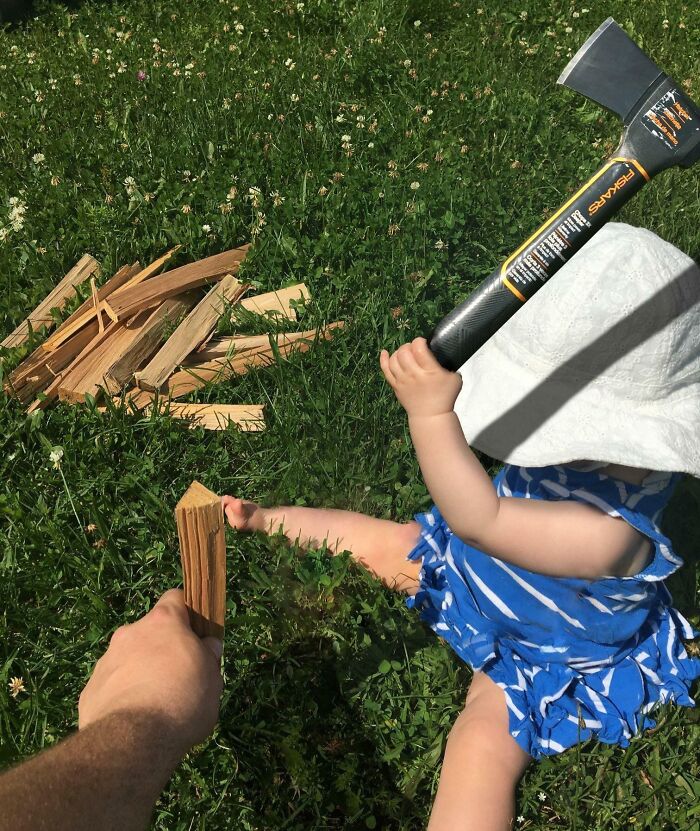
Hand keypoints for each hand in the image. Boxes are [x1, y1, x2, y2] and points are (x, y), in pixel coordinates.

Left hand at [78, 589, 222, 754]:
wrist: (133, 740)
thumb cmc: (183, 700)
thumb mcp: (213, 677)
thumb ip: (209, 656)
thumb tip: (208, 645)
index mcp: (163, 622)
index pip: (175, 599)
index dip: (186, 614)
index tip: (195, 636)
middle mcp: (130, 632)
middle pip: (149, 632)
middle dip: (161, 649)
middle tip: (178, 678)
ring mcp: (106, 660)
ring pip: (128, 658)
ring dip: (140, 672)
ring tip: (154, 705)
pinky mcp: (90, 689)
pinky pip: (111, 685)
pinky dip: (122, 696)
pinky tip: (134, 720)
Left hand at [380, 337, 462, 417]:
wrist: (431, 416)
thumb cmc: (445, 397)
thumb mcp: (455, 378)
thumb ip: (448, 365)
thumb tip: (443, 354)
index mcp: (430, 371)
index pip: (418, 348)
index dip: (420, 341)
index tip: (424, 344)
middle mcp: (414, 375)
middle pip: (404, 352)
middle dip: (409, 346)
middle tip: (415, 350)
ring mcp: (403, 381)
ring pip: (394, 359)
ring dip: (399, 352)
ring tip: (406, 354)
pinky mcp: (396, 386)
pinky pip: (385, 370)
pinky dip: (383, 359)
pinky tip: (384, 352)